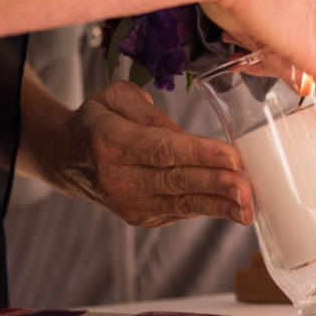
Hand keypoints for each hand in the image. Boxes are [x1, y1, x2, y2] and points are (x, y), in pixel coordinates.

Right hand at [57, 81, 252, 226]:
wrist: (67, 159)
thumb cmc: (99, 121)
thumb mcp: (115, 98)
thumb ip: (149, 112)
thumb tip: (184, 135)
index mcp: (110, 141)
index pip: (161, 149)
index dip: (199, 154)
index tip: (231, 157)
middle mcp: (118, 177)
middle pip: (175, 180)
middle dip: (215, 184)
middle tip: (246, 188)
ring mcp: (129, 202)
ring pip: (182, 202)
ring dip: (219, 205)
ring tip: (248, 208)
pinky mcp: (141, 217)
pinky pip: (181, 211)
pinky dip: (209, 209)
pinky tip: (234, 208)